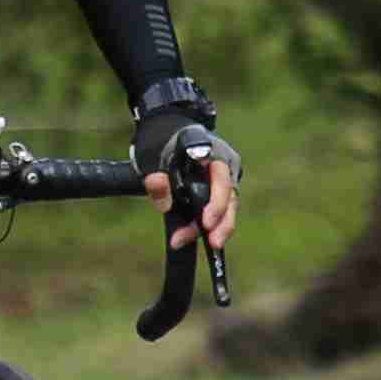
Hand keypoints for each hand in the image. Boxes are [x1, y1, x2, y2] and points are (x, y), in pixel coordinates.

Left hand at [132, 81, 242, 250]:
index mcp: (210, 151)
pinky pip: (221, 207)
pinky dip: (213, 223)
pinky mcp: (221, 189)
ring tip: (212, 246)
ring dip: (220, 227)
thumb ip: (155, 182)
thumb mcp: (150, 160)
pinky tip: (207, 239)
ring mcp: (226, 176)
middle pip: (229, 196)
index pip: (220, 177)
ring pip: (229, 205)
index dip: (216, 201)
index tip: (206, 220)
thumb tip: (163, 203)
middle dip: (221, 221)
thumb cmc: (160, 145)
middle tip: (213, 242)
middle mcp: (224, 163)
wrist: (166, 133)